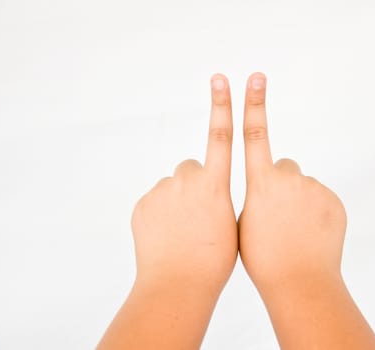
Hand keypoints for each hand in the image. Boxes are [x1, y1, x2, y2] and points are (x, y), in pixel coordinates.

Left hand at [131, 76, 236, 291]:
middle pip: (192, 168)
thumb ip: (218, 198)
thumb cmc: (214, 261)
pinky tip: (166, 236)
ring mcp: (162, 192)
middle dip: (196, 183)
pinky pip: (156, 200)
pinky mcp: (143, 204)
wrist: (178, 285)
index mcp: (215, 186)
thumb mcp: (231, 226)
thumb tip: (206, 191)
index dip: (222, 106)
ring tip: (181, 231)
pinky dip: (161, 213)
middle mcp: (187, 181)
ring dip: (177, 200)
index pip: (220, 137)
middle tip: (197, 215)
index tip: (220, 80)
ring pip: (173, 186)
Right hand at [238, 72, 346, 296]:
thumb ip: (257, 195)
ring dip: (299, 200)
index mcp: (262, 184)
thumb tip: (269, 186)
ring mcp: (314, 189)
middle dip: (280, 184)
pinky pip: (320, 197)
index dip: (254, 104)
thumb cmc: (263, 258)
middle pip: (283, 167)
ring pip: (302, 185)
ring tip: (296, 230)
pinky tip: (312, 233)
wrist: (300, 281)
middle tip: (279, 216)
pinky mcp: (333, 200)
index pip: (256, 135)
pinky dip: (316, 211)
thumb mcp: (244, 224)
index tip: (256, 79)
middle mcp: (289, 179)